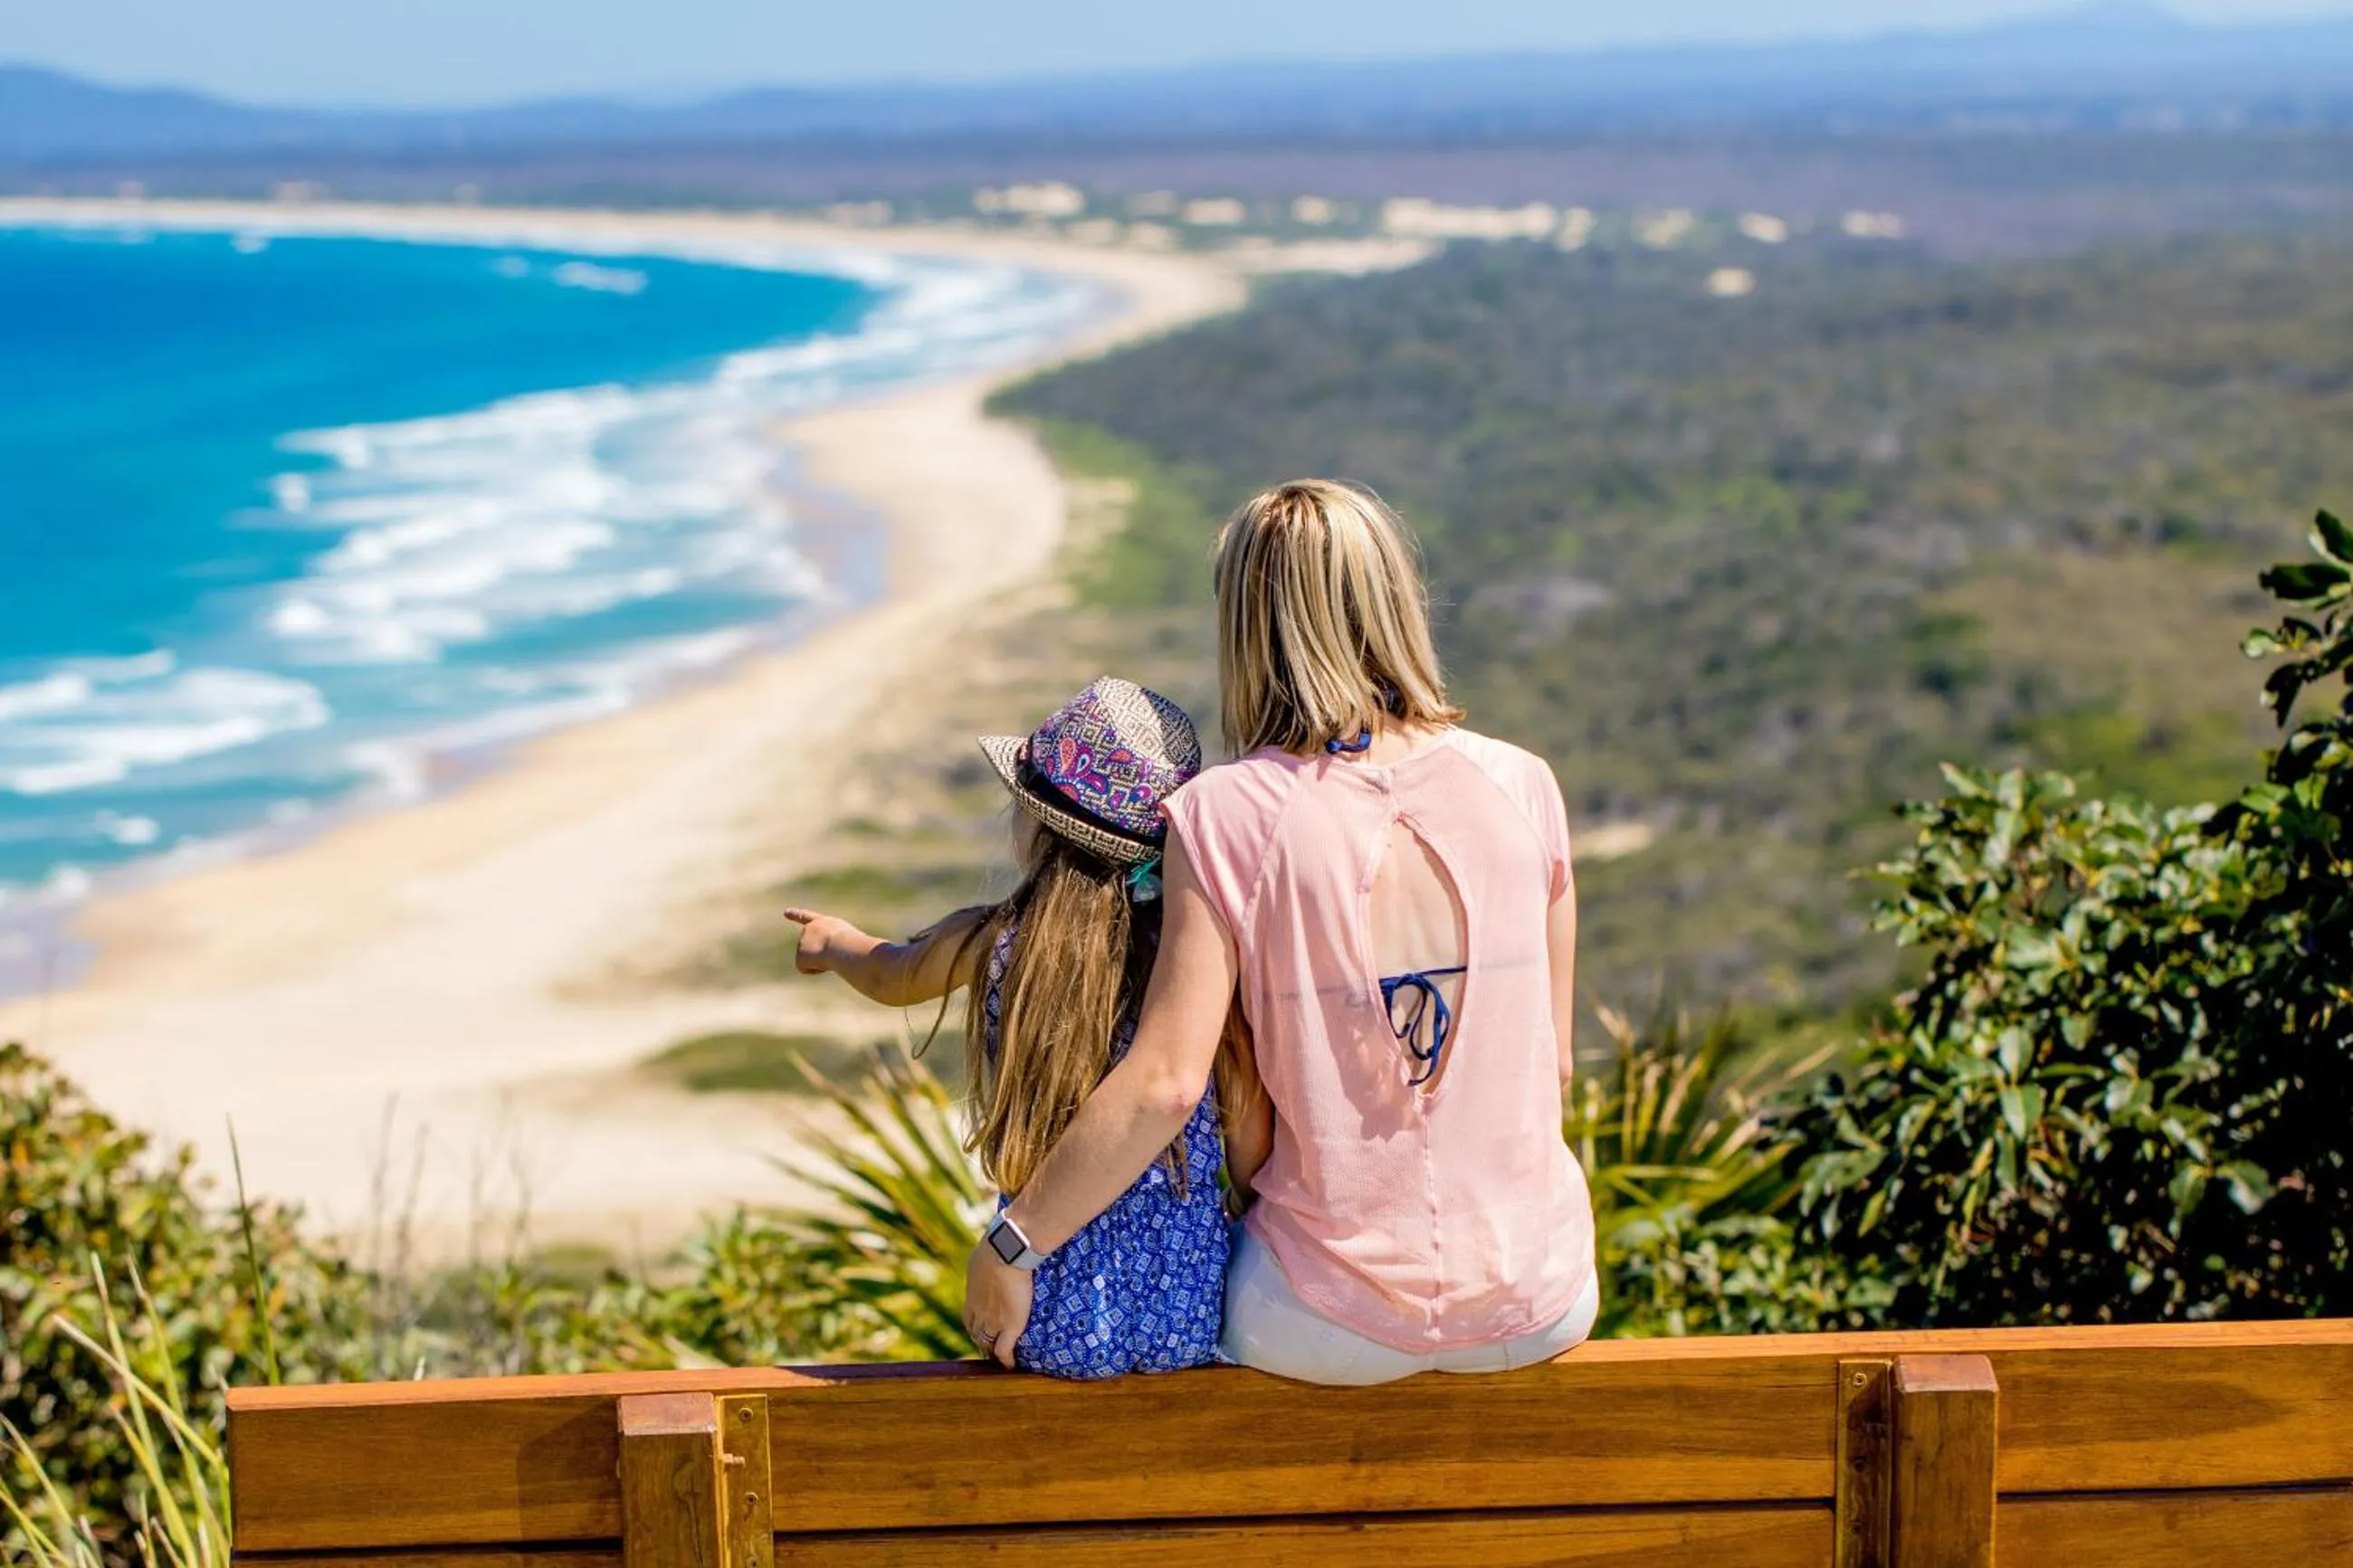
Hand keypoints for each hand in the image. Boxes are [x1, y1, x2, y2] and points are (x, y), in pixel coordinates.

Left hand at [782, 906, 865, 975]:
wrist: (845, 946)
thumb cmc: (857, 945)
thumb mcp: (854, 942)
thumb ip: (846, 948)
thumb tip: (854, 965)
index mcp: (825, 923)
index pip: (809, 918)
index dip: (797, 915)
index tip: (786, 912)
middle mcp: (810, 929)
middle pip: (813, 950)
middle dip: (822, 955)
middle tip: (836, 951)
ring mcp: (802, 941)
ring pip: (813, 961)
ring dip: (824, 962)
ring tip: (833, 955)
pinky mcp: (799, 956)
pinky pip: (808, 970)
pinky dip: (817, 970)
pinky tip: (824, 963)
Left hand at [962, 1239, 1034, 1368]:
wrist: (1005, 1253)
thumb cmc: (998, 1246)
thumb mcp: (984, 1253)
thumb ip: (987, 1258)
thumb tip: (994, 1246)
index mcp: (972, 1295)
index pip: (969, 1317)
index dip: (975, 1325)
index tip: (980, 1328)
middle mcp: (978, 1311)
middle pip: (976, 1333)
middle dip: (981, 1341)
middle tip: (988, 1347)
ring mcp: (993, 1321)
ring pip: (988, 1344)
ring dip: (992, 1351)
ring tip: (999, 1358)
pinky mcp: (1009, 1326)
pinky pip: (1005, 1351)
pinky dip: (1006, 1360)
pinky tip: (1010, 1365)